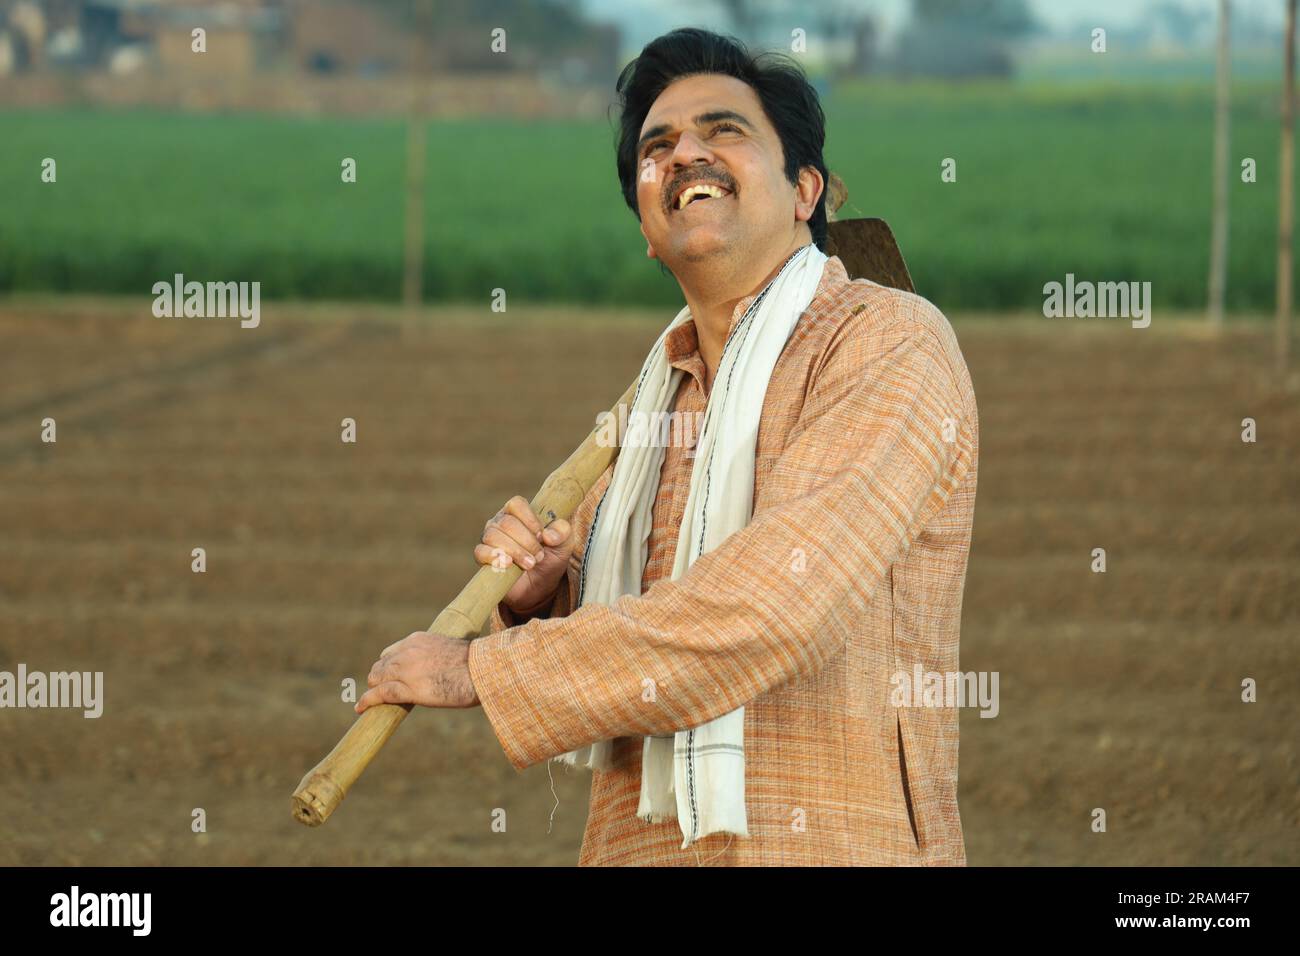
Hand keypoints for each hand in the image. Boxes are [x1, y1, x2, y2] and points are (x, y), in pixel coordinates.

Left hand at [355, 631, 478, 712]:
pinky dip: (368, 700)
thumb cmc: (476, 664)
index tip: (389, 675)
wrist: (482, 670)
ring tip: (370, 700)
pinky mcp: (409, 689)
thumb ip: (438, 656)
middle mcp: (408, 651)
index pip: (392, 652)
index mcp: (419, 639)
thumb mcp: (452, 650)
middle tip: (380, 690)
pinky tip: (361, 708)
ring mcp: (406, 670)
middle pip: (381, 665)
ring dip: (374, 689)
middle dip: (379, 678)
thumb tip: (444, 668)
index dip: (388, 666)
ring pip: (378, 679)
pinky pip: (381, 694)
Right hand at [474, 495, 575, 615]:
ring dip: (515, 551)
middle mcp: (500, 522)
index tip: (542, 536)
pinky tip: (509, 564)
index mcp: (519, 513)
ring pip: (493, 536)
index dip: (529, 519)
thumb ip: (562, 532)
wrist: (540, 586)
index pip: (516, 504)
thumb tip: (548, 535)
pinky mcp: (483, 557)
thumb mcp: (564, 545)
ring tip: (529, 564)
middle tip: (539, 557)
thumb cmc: (550, 559)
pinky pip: (480, 551)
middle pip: (506, 522)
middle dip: (526, 541)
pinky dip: (495, 557)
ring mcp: (489, 539)